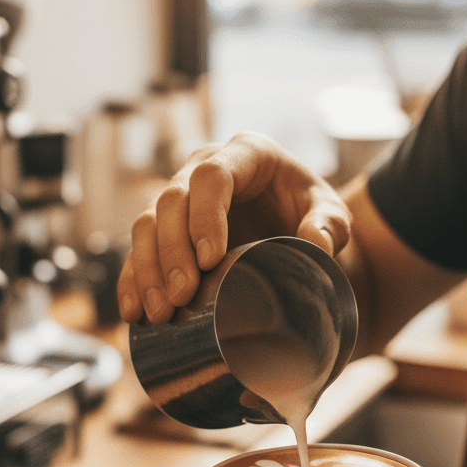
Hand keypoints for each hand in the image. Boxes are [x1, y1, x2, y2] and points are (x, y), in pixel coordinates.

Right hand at [117, 132, 350, 323]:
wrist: (296, 226)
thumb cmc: (312, 212)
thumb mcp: (333, 214)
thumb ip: (329, 225)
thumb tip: (315, 243)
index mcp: (246, 153)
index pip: (212, 175)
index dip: (204, 215)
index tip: (209, 259)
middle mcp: (203, 168)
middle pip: (171, 200)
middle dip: (171, 251)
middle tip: (182, 296)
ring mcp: (180, 197)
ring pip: (146, 223)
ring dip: (148, 269)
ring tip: (161, 312)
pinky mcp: (166, 229)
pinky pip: (138, 250)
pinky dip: (133, 281)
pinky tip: (134, 313)